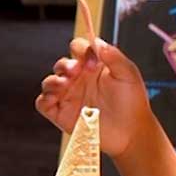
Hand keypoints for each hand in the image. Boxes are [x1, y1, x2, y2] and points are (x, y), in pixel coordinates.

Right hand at [35, 0, 151, 157]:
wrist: (131, 132)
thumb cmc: (132, 103)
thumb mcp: (128, 74)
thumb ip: (114, 56)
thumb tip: (98, 43)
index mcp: (93, 67)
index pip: (78, 49)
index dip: (81, 49)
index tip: (90, 56)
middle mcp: (79, 80)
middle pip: (62, 64)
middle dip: (65, 65)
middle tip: (76, 70)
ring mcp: (69, 96)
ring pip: (49, 82)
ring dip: (53, 80)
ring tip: (65, 84)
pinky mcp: (61, 114)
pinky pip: (43, 103)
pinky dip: (44, 99)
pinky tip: (55, 98)